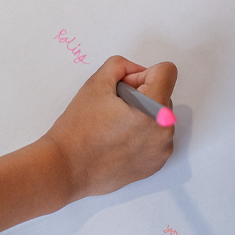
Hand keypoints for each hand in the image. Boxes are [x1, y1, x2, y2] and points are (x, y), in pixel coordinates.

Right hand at [43, 55, 177, 199]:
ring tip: (114, 127)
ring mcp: (161, 150)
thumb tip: (136, 71)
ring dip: (143, 116)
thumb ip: (121, 66)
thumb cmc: (78, 130)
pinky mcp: (155, 164)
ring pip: (160, 117)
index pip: (167, 72)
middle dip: (142, 96)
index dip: (143, 74)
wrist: (67, 169)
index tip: (125, 88)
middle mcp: (164, 132)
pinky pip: (156, 138)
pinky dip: (142, 135)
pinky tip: (118, 141)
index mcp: (154, 110)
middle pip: (163, 95)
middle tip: (113, 109)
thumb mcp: (96, 83)